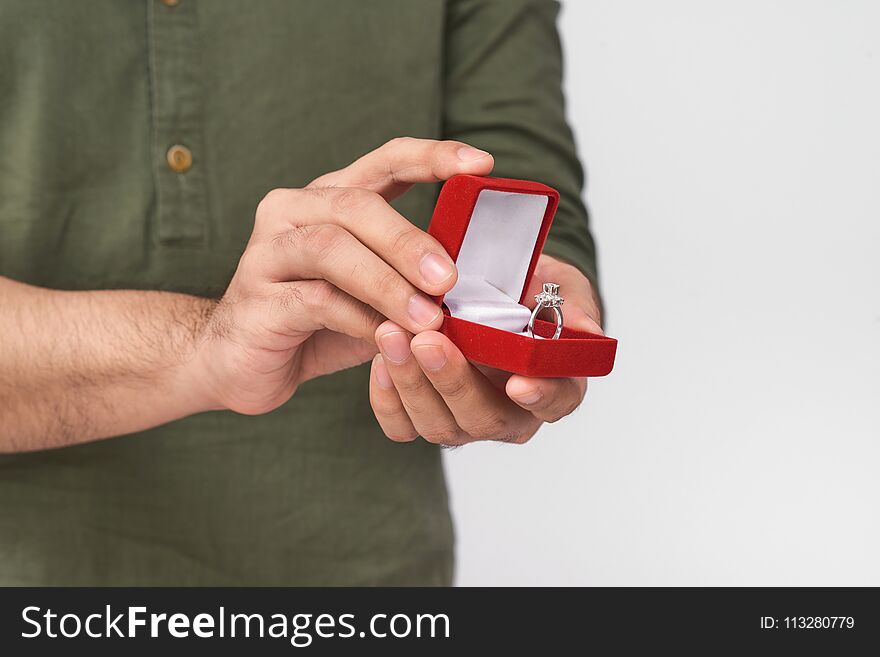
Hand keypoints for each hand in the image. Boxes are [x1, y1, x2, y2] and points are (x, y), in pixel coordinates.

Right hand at [191, 138, 494, 414]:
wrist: (237, 363)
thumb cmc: (315, 324)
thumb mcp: (372, 295)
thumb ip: (409, 279)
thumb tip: (472, 283)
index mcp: (330, 199)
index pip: (385, 161)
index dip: (433, 157)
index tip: (481, 164)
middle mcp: (294, 210)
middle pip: (357, 205)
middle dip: (409, 241)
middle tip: (449, 279)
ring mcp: (268, 250)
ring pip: (333, 249)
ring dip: (387, 284)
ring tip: (426, 319)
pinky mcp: (256, 297)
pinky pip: (315, 300)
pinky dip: (358, 320)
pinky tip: (385, 339)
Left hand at [369, 254, 601, 444]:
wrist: (486, 289)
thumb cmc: (527, 291)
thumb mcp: (557, 286)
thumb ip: (570, 306)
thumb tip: (586, 328)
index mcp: (554, 384)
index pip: (556, 402)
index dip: (540, 397)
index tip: (518, 383)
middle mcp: (512, 413)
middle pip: (487, 420)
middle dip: (453, 382)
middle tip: (427, 341)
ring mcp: (466, 419)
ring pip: (440, 426)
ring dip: (412, 383)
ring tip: (390, 336)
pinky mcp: (425, 416)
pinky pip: (403, 427)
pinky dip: (388, 398)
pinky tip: (379, 360)